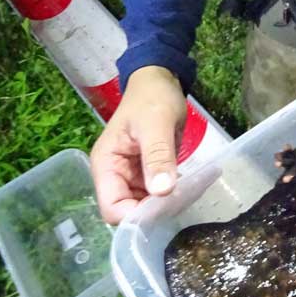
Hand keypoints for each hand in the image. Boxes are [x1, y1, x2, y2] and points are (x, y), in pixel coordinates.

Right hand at [90, 66, 186, 223]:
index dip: (136, 216)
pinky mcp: (147, 174)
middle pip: (129, 212)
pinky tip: (189, 188)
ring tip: (189, 193)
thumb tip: (161, 192)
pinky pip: (157, 195)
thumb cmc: (153, 98)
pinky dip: (171, 195)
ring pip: (144, 207)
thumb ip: (158, 157)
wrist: (160, 81)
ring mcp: (131, 176)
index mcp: (106, 165)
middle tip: (183, 200)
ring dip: (165, 205)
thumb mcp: (156, 125)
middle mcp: (115, 175)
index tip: (165, 207)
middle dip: (154, 212)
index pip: (113, 209)